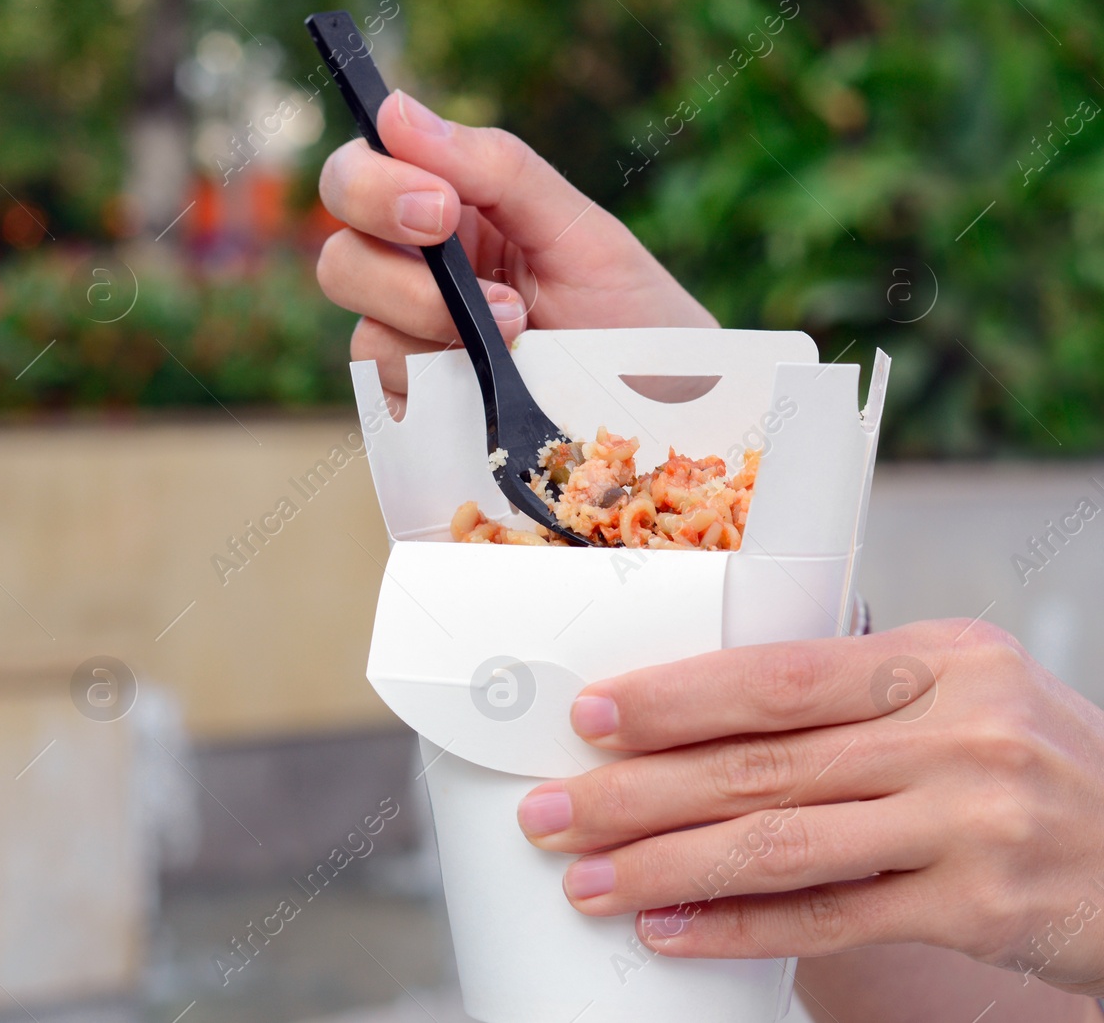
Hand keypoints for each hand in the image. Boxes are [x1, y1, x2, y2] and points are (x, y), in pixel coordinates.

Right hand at [315, 90, 715, 402]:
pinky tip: (494, 381)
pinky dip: (443, 383)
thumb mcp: (579, 229)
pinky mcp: (422, 412)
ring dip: (439, 333)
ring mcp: (414, 349)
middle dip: (396, 272)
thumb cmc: (633, 311)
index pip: (360, 175)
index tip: (440, 206)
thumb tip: (395, 109)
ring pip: (364, 333)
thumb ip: (494, 168)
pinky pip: (393, 397)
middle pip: (341, 256)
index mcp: (446, 211)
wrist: (671, 412)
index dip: (375, 185)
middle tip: (485, 290)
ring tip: (518, 334)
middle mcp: (416, 277)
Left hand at [515, 618, 1103, 997]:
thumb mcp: (967, 701)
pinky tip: (672, 932)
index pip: (780, 675)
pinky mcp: (982, 908)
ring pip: (780, 843)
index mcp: (943, 658)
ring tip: (586, 879)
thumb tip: (701, 719)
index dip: (676, 697)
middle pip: (760, 763)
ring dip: (665, 865)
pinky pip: (830, 919)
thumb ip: (855, 702)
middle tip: (551, 810)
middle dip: (635, 790)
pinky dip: (739, 929)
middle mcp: (959, 732)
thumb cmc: (1039, 773)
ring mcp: (972, 821)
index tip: (592, 716)